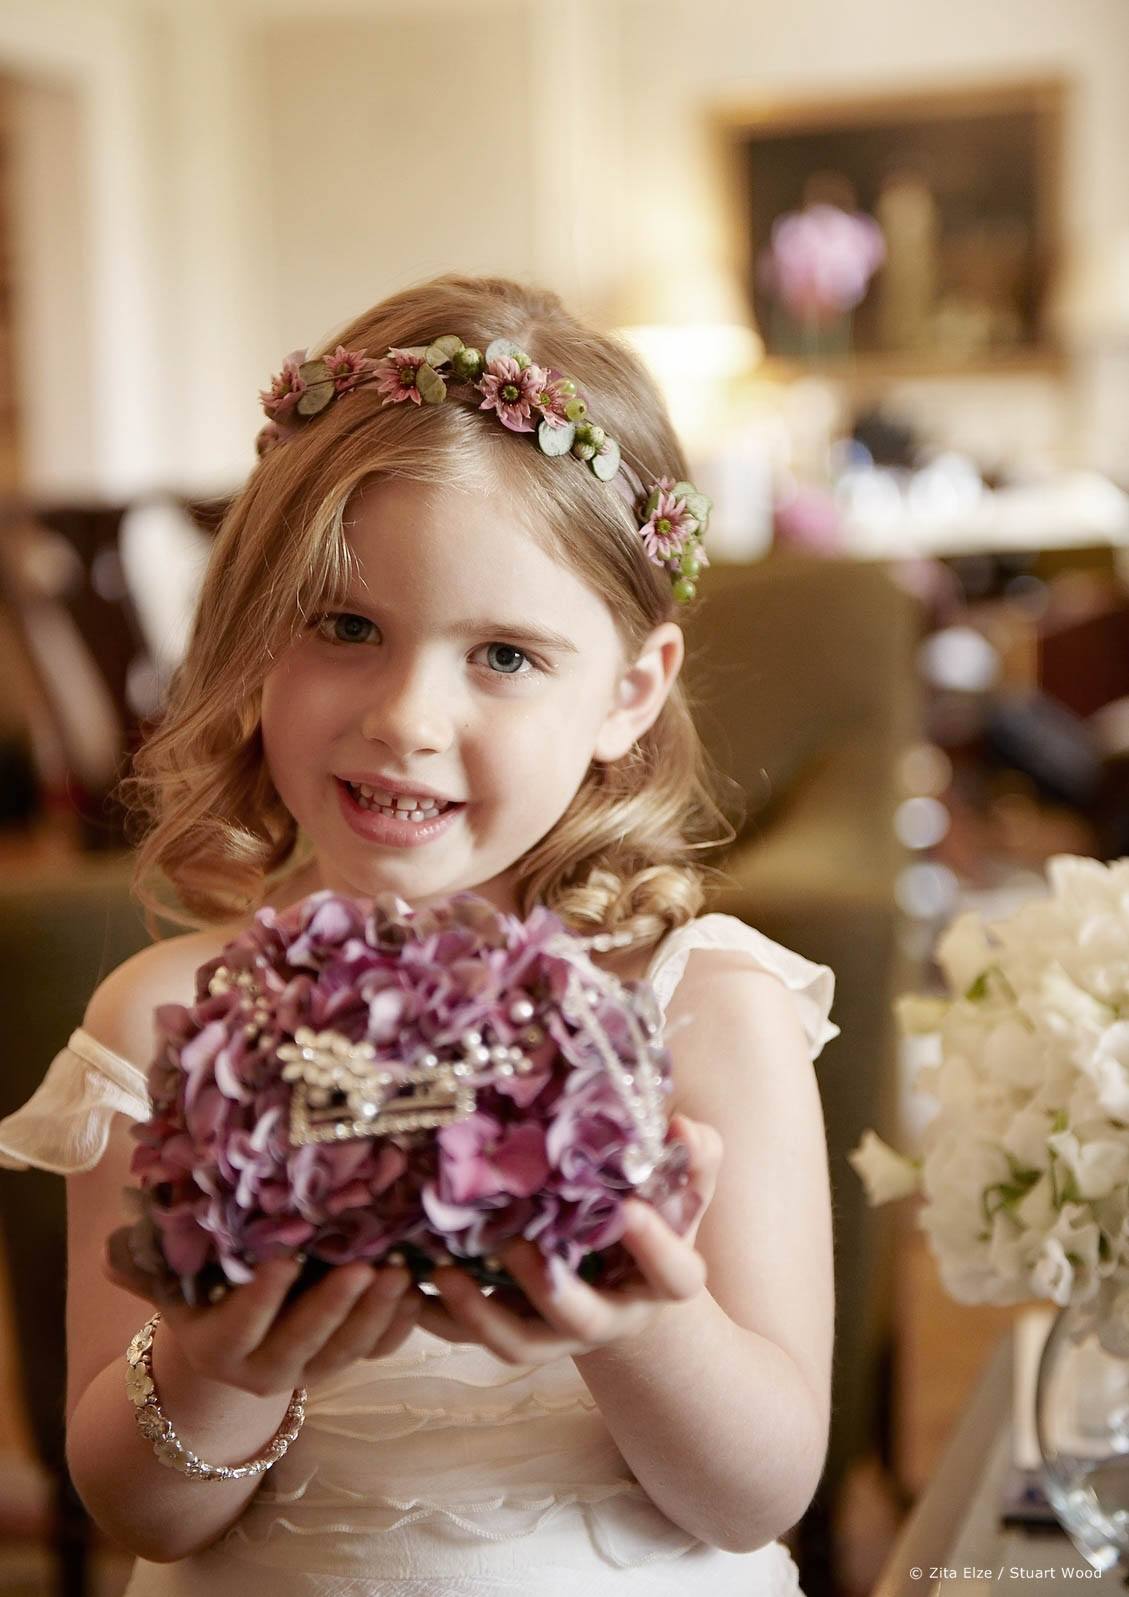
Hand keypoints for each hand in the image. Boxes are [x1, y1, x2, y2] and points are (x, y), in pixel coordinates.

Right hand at [103, 1234, 421, 1395]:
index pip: (241, 1324)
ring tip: (400, 1271)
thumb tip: (109, 1253)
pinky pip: (377, 1351)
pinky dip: (400, 1324)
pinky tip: (419, 1289)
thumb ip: (149, 1269)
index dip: (262, 1297)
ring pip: (347, 1353)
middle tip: (365, 1266)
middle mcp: (263, 1369)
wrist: (227, 1349)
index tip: (285, 1259)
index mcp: (218, 1346)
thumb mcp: (174, 1286)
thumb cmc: (198, 1295)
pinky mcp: (343, 1363)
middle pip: (303, 1345)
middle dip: (335, 1307)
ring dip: (377, 1315)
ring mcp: (308, 1371)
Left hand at [414, 1113, 722, 1364]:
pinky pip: (471, 1338)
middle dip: (549, 1288)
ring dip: (478, 1313)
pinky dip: (436, 1318)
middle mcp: (610, 1316)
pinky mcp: (514, 1332)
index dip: (655, 1248)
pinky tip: (403, 1286)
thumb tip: (681, 1127)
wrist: (623, 1290)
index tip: (630, 1210)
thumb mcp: (681, 1192)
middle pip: (585, 1320)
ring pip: (519, 1343)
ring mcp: (559, 1333)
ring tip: (442, 1272)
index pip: (674, 1275)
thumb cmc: (653, 1219)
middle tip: (514, 1244)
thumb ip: (694, 1159)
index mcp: (662, 1281)